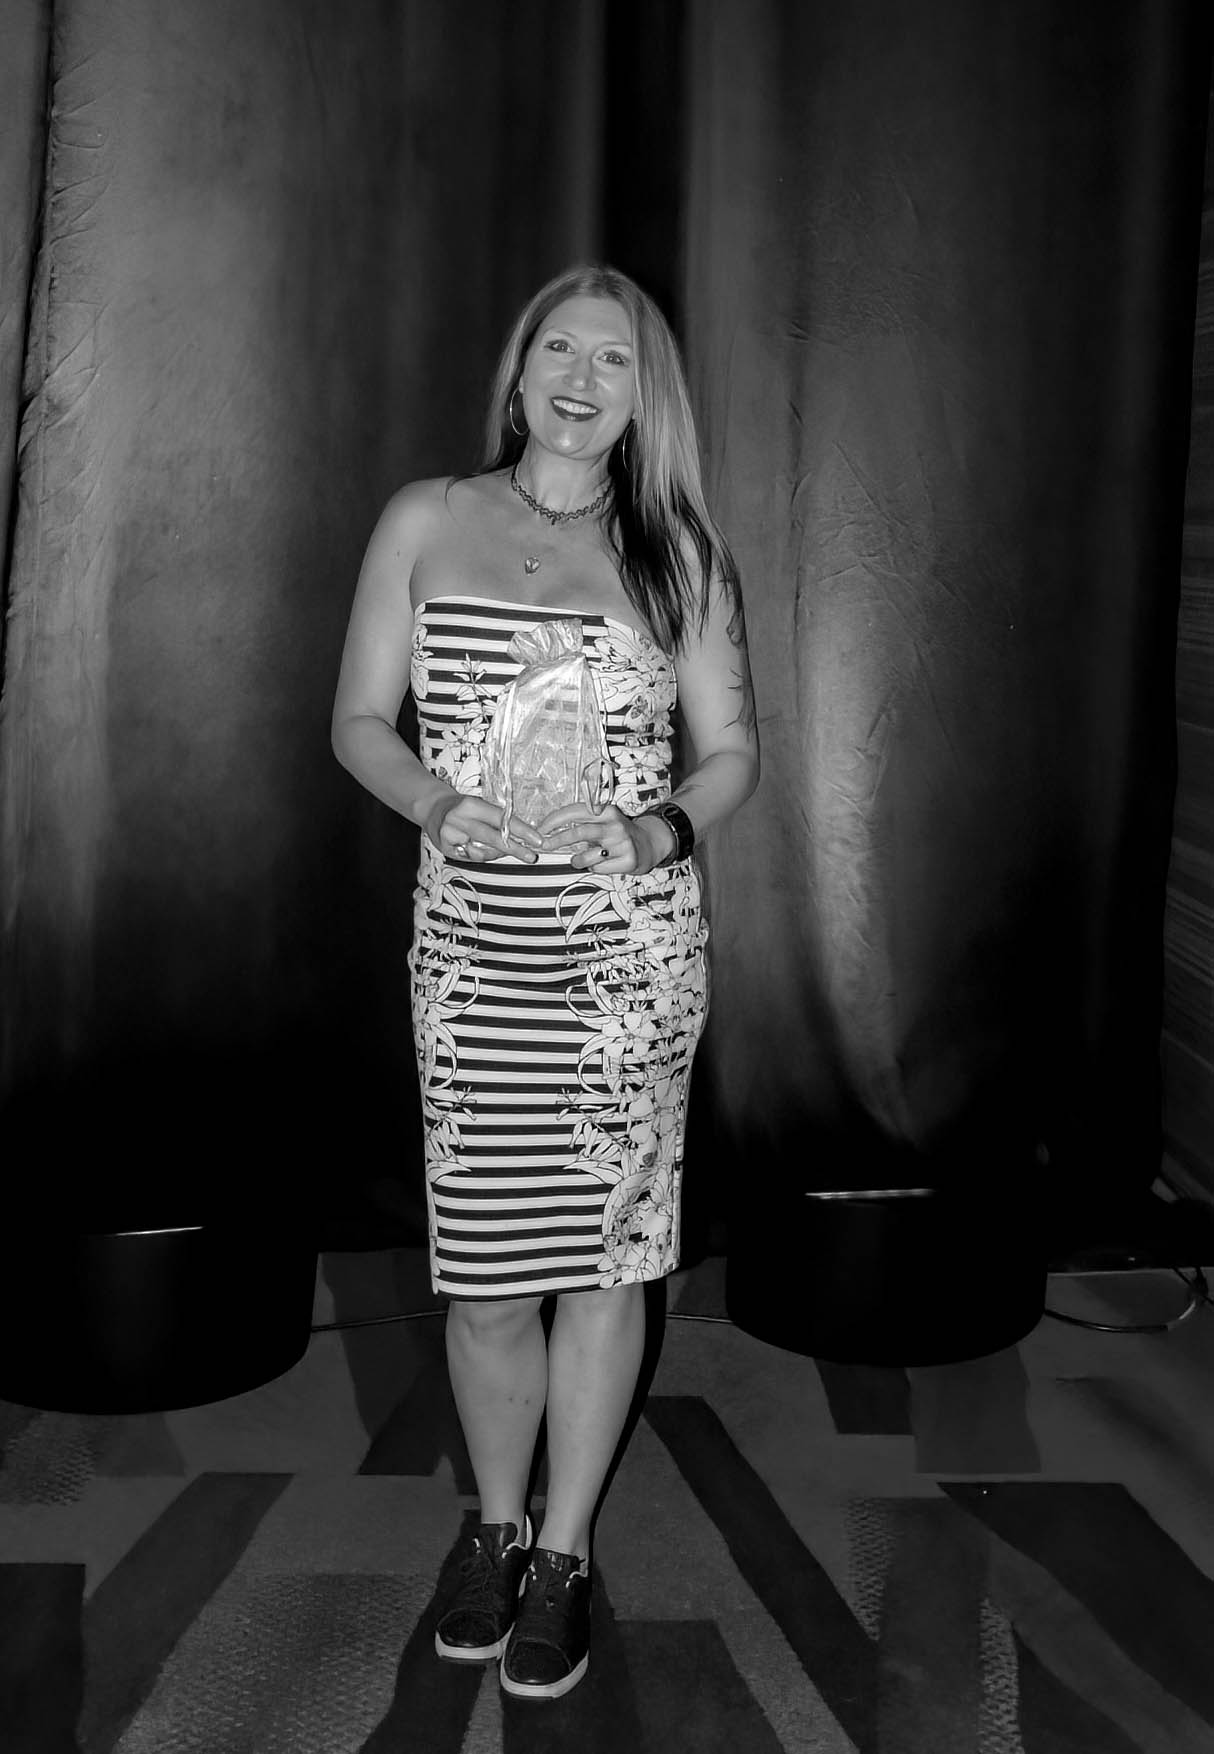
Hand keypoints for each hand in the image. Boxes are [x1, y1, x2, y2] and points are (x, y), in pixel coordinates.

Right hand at [425, 794, 542, 863]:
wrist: (432, 808)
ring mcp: (450, 835)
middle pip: (492, 837)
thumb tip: (522, 836)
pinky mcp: (445, 848)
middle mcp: (459, 819)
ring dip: (497, 854)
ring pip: (482, 852)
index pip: (501, 819)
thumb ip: (497, 818)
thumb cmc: (462, 807)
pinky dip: (481, 856)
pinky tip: (482, 850)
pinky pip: (470, 858)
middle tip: (531, 856)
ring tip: (502, 850)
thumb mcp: (479, 805)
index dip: (521, 830)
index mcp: (470, 805)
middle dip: (515, 848)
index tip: (537, 840)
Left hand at [537, 802, 669, 872]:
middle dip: (557, 840)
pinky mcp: (628, 860)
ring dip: (577, 860)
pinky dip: (594, 868)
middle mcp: (615, 825)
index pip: (575, 812)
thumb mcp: (603, 821)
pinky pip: (599, 868)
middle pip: (579, 832)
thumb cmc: (617, 833)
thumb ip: (582, 823)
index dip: (554, 820)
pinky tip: (601, 864)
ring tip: (579, 860)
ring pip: (587, 856)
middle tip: (544, 846)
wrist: (650, 844)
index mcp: (606, 811)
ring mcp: (622, 843)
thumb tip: (549, 833)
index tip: (540, 829)